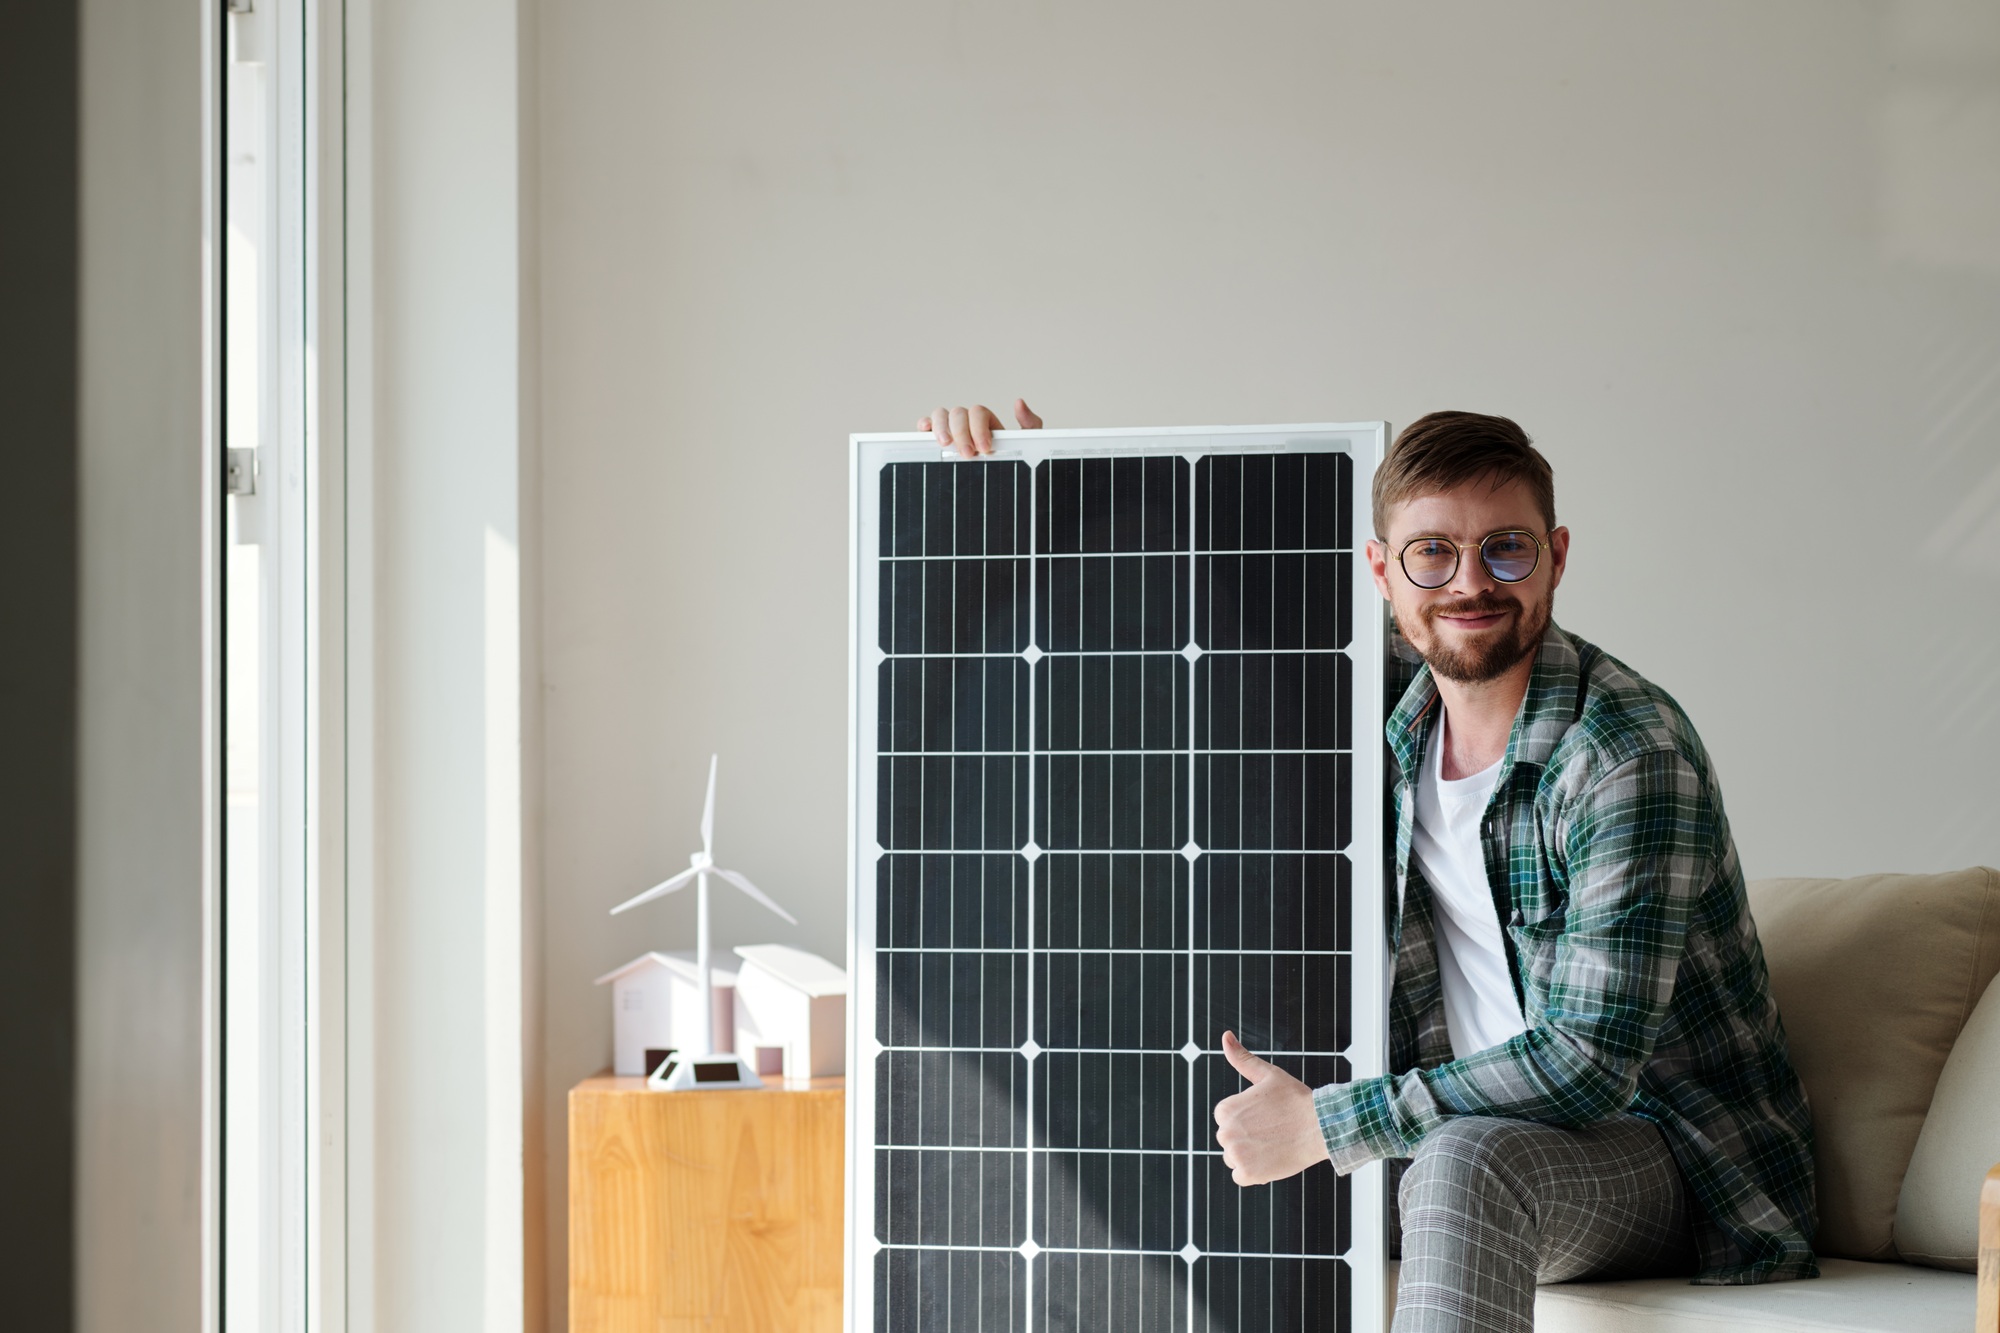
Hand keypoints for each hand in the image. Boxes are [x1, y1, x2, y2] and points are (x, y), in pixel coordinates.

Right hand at [918, 398, 1043, 458]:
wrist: (1005, 480)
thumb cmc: (1013, 459)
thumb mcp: (1028, 444)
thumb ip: (1030, 423)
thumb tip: (1019, 402)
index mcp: (986, 420)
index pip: (978, 412)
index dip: (979, 427)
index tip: (985, 448)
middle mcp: (967, 421)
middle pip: (958, 413)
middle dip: (961, 433)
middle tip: (967, 454)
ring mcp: (951, 429)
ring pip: (941, 415)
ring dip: (941, 428)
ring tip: (946, 445)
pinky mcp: (939, 439)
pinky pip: (928, 425)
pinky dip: (925, 425)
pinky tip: (926, 432)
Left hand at [1212, 1031, 1329, 1185]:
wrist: (1320, 1127)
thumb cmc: (1296, 1100)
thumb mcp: (1267, 1074)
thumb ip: (1241, 1058)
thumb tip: (1225, 1036)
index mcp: (1225, 1110)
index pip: (1226, 1118)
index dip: (1246, 1117)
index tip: (1265, 1116)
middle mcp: (1225, 1133)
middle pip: (1229, 1138)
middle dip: (1246, 1136)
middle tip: (1272, 1129)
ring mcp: (1236, 1155)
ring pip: (1234, 1157)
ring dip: (1249, 1154)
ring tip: (1272, 1143)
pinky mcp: (1248, 1174)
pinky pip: (1240, 1175)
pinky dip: (1254, 1171)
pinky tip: (1270, 1159)